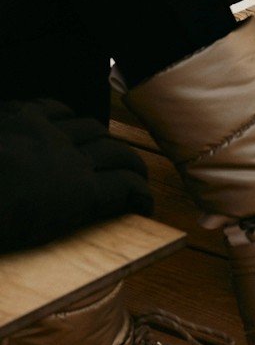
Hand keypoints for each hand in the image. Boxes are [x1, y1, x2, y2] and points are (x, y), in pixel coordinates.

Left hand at [0, 99, 152, 252]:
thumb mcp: (31, 235)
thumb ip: (60, 219)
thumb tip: (81, 208)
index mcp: (75, 194)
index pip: (126, 188)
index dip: (141, 196)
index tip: (144, 205)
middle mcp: (70, 158)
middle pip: (118, 154)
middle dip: (133, 167)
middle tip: (136, 178)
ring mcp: (46, 132)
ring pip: (92, 128)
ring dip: (103, 141)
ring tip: (104, 152)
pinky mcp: (20, 115)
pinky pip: (55, 109)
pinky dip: (67, 117)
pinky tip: (65, 123)